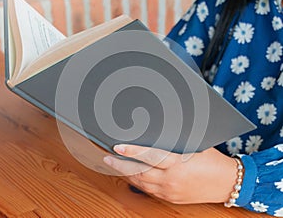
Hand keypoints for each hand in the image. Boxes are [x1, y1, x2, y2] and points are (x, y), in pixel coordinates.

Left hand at [103, 145, 237, 203]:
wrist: (227, 183)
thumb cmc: (213, 161)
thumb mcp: (194, 146)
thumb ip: (174, 142)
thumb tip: (156, 134)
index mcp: (178, 164)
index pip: (150, 156)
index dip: (132, 151)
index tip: (117, 147)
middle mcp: (171, 180)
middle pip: (139, 173)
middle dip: (120, 165)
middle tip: (107, 158)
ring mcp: (170, 191)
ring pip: (141, 183)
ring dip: (126, 174)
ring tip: (114, 166)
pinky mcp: (171, 198)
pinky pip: (149, 191)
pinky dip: (138, 183)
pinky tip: (131, 176)